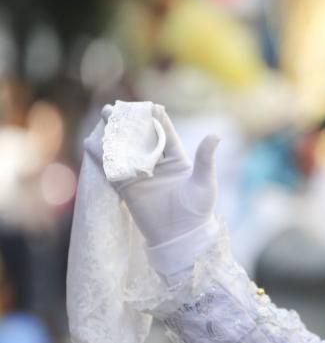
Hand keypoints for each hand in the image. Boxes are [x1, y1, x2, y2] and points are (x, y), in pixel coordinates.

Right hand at [84, 104, 218, 265]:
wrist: (181, 237)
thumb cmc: (198, 211)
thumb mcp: (204, 182)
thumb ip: (205, 158)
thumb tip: (215, 135)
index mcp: (177, 160)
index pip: (164, 134)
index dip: (156, 120)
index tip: (148, 106)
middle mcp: (157, 164)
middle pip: (140, 138)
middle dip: (128, 123)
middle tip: (115, 107)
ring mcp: (141, 175)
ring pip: (125, 150)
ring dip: (113, 135)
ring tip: (102, 118)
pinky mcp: (128, 188)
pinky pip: (113, 170)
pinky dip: (102, 157)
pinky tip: (91, 143)